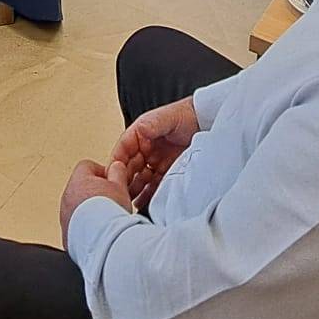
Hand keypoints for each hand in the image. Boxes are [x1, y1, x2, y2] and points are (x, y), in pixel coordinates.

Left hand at [59, 158, 133, 242]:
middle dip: (95, 192)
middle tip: (111, 199)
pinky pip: (75, 225)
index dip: (102, 172)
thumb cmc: (110, 214)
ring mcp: (64, 216)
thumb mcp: (120, 186)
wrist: (103, 242)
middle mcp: (67, 197)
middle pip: (81, 187)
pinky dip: (85, 226)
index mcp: (78, 180)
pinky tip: (99, 230)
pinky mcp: (66, 234)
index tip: (111, 181)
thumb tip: (116, 167)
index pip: (87, 166)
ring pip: (77, 207)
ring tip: (106, 217)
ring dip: (89, 210)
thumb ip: (117, 172)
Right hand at [107, 95, 199, 213]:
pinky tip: (141, 203)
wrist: (206, 124)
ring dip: (133, 190)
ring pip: (139, 178)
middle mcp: (145, 149)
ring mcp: (155, 161)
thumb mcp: (167, 118)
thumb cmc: (186, 115)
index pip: (123, 149)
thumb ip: (153, 124)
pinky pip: (153, 185)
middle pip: (129, 167)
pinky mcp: (166, 171)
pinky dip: (147, 194)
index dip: (117, 162)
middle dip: (123, 180)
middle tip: (120, 193)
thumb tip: (141, 129)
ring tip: (129, 201)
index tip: (113, 174)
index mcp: (140, 134)